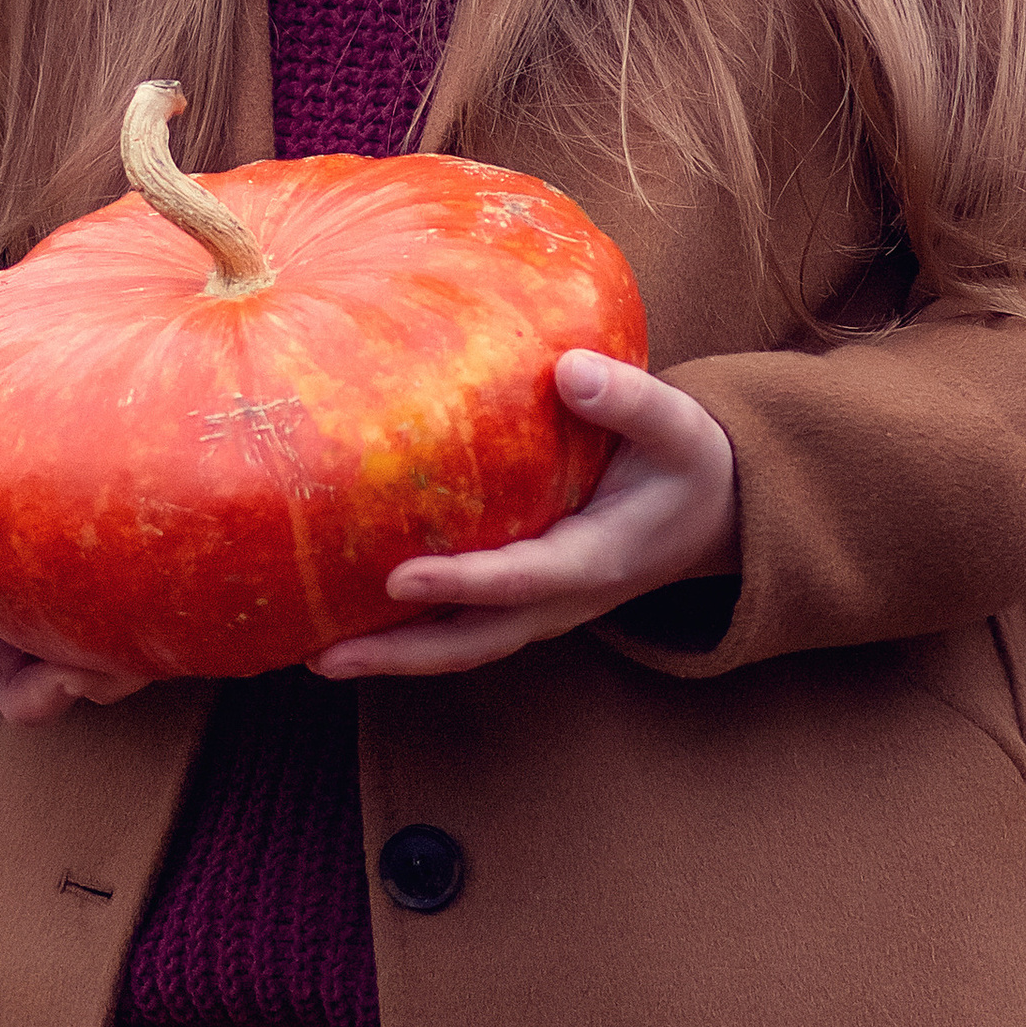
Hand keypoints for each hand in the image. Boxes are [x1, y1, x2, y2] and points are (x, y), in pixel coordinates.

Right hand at [0, 411, 147, 725]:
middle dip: (40, 687)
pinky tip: (166, 618)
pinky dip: (143, 647)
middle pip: (20, 695)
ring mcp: (55, 645)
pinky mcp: (102, 632)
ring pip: (89, 687)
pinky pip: (129, 656)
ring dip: (108, 675)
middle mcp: (4, 648)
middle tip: (69, 674)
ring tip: (129, 657)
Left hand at [311, 352, 740, 680]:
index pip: (520, 578)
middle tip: (323, 656)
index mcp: (597, 558)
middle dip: (399, 653)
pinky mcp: (522, 600)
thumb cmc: (688, 462)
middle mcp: (561, 599)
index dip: (462, 582)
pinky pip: (460, 627)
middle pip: (473, 641)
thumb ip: (629, 400)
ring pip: (460, 645)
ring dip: (391, 655)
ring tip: (314, 654)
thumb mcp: (678, 427)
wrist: (711, 513)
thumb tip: (569, 370)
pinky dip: (407, 634)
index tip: (399, 577)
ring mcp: (539, 608)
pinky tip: (347, 618)